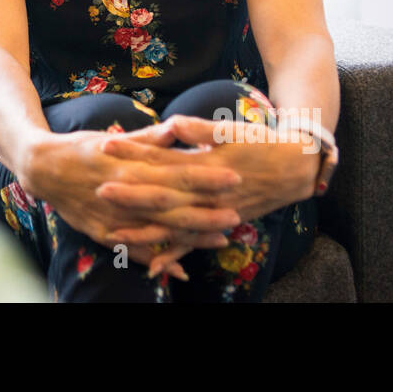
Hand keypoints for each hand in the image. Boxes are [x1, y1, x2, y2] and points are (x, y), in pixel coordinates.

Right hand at [20, 119, 244, 281]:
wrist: (43, 168)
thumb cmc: (84, 148)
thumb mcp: (115, 139)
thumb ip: (147, 138)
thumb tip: (176, 130)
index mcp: (131, 166)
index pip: (175, 171)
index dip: (204, 175)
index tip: (232, 175)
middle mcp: (125, 193)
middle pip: (173, 204)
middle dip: (206, 210)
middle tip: (237, 213)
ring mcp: (115, 217)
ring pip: (159, 230)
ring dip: (191, 236)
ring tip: (222, 239)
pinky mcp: (105, 233)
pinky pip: (135, 250)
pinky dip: (157, 260)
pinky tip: (180, 271)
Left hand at [96, 115, 319, 276]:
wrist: (293, 168)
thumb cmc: (260, 143)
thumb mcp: (230, 130)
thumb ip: (197, 130)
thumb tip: (169, 124)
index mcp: (204, 165)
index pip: (161, 157)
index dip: (134, 153)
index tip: (106, 146)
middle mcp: (206, 193)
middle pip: (162, 194)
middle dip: (129, 194)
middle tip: (99, 190)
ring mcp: (212, 212)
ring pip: (172, 225)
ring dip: (143, 230)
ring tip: (113, 234)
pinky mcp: (219, 224)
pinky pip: (193, 244)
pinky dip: (174, 255)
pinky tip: (153, 267)